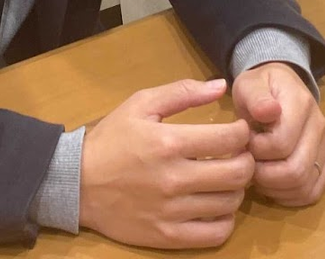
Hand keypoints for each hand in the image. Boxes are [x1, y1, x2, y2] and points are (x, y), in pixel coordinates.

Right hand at [79, 77, 254, 248]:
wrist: (77, 184)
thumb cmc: (111, 140)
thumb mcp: (141, 105)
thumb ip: (181, 93)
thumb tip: (220, 86)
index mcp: (169, 142)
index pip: (230, 139)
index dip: (243, 133)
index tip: (238, 131)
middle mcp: (174, 179)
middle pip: (238, 173)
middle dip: (247, 160)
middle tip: (239, 155)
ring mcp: (172, 211)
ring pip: (230, 203)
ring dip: (236, 189)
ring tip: (225, 179)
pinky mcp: (167, 236)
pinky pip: (216, 234)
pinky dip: (225, 220)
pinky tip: (215, 206)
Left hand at [232, 62, 324, 205]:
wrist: (280, 86)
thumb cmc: (260, 87)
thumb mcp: (250, 85)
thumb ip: (256, 97)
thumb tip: (268, 111)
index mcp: (301, 105)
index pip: (281, 143)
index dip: (256, 149)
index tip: (244, 140)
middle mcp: (319, 127)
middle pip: (295, 171)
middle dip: (264, 175)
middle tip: (248, 163)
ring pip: (304, 186)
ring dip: (275, 188)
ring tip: (258, 172)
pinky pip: (312, 192)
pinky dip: (289, 196)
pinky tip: (272, 185)